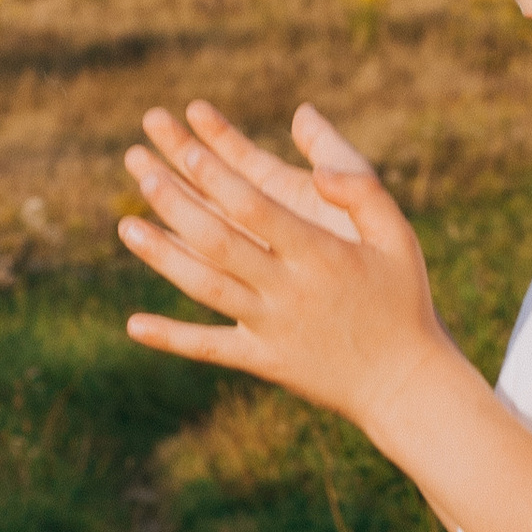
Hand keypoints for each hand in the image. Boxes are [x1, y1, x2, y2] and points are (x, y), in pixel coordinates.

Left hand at [118, 102, 448, 437]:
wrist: (405, 383)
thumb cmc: (401, 300)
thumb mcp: (397, 238)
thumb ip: (362, 190)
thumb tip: (320, 164)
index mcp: (321, 256)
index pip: (258, 209)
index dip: (219, 178)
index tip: (186, 149)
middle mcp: (290, 290)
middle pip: (219, 242)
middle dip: (176, 203)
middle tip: (140, 170)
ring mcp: (272, 328)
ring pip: (206, 288)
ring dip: (162, 257)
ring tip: (125, 226)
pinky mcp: (263, 362)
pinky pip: (210, 347)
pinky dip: (172, 337)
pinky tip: (133, 324)